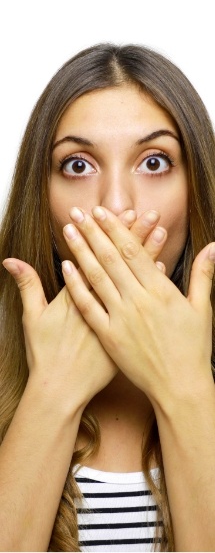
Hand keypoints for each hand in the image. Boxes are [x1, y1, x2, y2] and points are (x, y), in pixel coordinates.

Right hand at [2, 209, 166, 411]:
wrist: (60, 390)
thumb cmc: (45, 355)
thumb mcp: (32, 318)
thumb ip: (27, 286)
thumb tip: (10, 260)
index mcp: (76, 295)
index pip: (96, 256)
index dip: (107, 234)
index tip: (119, 214)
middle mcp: (99, 303)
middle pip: (118, 263)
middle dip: (132, 236)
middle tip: (147, 214)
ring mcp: (114, 319)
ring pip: (134, 281)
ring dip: (146, 256)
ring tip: (161, 232)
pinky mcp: (126, 332)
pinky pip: (142, 305)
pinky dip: (151, 289)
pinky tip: (163, 272)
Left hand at [62, 206, 214, 410]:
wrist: (179, 387)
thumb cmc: (193, 348)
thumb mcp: (202, 309)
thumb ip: (204, 274)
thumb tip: (214, 246)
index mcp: (161, 291)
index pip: (133, 251)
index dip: (116, 229)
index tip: (102, 212)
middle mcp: (138, 301)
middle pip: (111, 258)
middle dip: (93, 232)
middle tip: (78, 212)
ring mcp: (121, 318)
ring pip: (96, 278)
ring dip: (80, 252)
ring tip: (68, 231)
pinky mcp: (108, 336)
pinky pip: (88, 306)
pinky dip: (76, 286)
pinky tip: (66, 268)